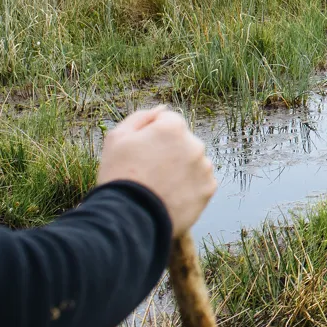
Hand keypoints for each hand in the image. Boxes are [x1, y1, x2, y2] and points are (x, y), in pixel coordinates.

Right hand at [98, 107, 215, 235]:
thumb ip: (141, 117)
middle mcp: (195, 143)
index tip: (140, 154)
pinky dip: (188, 188)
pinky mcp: (209, 189)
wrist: (130, 218)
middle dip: (169, 153)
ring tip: (159, 188)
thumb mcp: (117, 139)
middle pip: (182, 143)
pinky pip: (200, 183)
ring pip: (193, 162)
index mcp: (173, 127)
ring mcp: (204, 167)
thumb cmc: (119, 176)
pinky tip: (170, 197)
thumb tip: (162, 108)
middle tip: (148, 173)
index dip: (151, 137)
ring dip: (181, 170)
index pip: (167, 122)